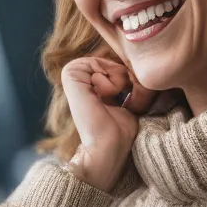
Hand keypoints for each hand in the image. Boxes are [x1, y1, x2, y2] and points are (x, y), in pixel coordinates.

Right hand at [61, 54, 156, 192]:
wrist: (109, 146)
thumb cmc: (121, 129)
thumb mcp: (128, 97)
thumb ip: (126, 78)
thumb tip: (135, 62)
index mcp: (89, 81)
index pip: (115, 62)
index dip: (128, 76)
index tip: (127, 97)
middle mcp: (78, 76)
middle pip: (112, 59)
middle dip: (124, 77)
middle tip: (122, 98)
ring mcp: (72, 74)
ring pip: (105, 60)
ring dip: (116, 80)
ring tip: (111, 99)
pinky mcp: (70, 75)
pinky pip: (96, 63)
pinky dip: (108, 81)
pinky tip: (103, 98)